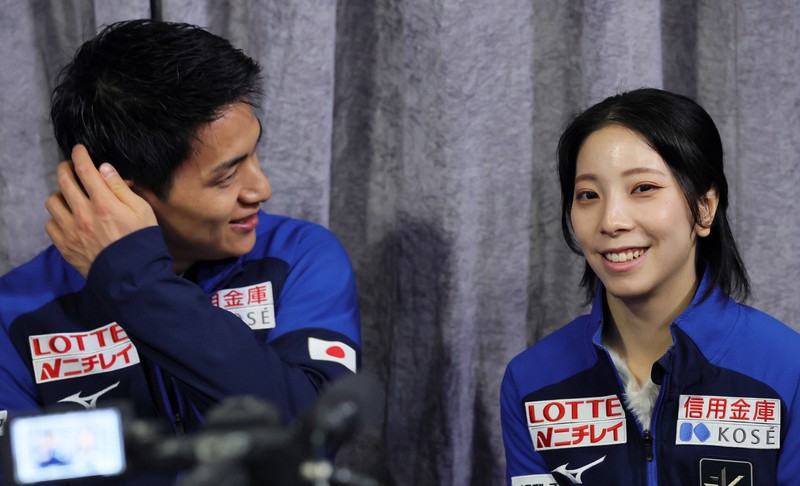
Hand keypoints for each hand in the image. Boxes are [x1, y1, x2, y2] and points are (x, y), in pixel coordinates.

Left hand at [45, 144, 157, 276]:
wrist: (132, 275)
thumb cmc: (141, 241)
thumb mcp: (142, 210)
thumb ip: (121, 188)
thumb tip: (105, 169)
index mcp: (105, 204)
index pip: (85, 170)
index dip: (80, 155)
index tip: (78, 149)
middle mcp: (84, 214)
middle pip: (64, 181)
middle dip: (65, 167)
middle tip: (69, 166)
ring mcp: (71, 231)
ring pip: (53, 201)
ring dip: (60, 194)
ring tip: (70, 196)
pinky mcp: (65, 246)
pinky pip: (50, 224)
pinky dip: (57, 217)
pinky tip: (68, 218)